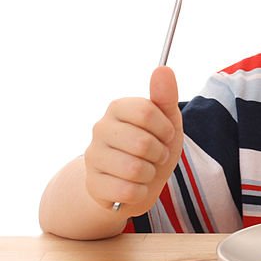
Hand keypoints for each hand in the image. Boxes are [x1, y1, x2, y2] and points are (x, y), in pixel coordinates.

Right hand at [83, 66, 183, 213]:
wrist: (136, 182)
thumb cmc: (153, 147)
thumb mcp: (167, 121)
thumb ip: (165, 96)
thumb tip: (163, 69)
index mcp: (117, 108)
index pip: (147, 112)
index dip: (165, 129)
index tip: (165, 134)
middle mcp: (100, 129)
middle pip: (143, 143)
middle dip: (159, 154)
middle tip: (155, 155)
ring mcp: (93, 157)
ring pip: (135, 170)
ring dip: (150, 174)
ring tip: (145, 170)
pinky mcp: (93, 185)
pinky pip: (128, 191)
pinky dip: (140, 192)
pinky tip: (134, 186)